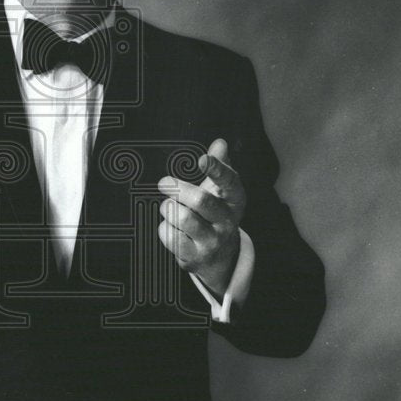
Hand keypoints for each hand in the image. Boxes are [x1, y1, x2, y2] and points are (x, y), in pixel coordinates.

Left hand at [157, 138, 246, 295]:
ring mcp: (212, 241)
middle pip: (201, 201)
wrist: (218, 257)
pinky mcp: (194, 256)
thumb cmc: (215, 215)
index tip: (202, 159)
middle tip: (164, 183)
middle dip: (178, 188)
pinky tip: (170, 226)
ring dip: (169, 208)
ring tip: (169, 206)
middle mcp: (227, 222)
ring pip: (182, 218)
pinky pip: (171, 236)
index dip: (216, 169)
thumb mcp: (220, 191)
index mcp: (235, 201)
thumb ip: (220, 165)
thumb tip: (220, 143)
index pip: (229, 182)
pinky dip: (164, 227)